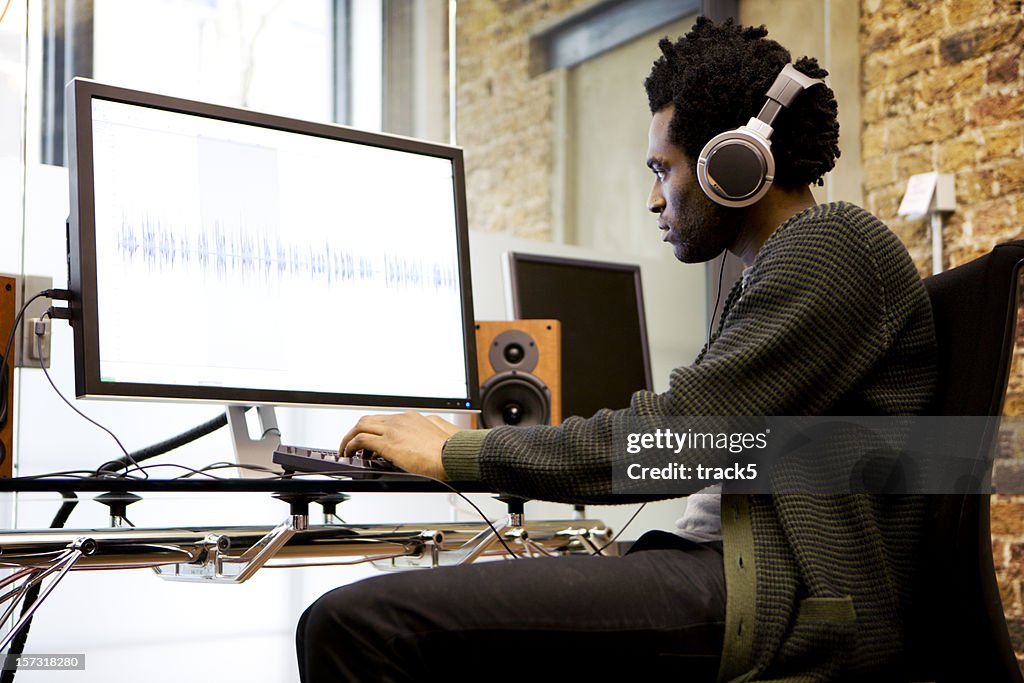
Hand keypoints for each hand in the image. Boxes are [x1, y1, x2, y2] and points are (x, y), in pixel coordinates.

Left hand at [340, 412, 460, 479]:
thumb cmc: (450, 449)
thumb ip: (431, 426)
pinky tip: (350, 454)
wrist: (453, 455)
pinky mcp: (388, 443)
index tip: (369, 443)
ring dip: (350, 438)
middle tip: (351, 445)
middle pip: (368, 420)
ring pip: (360, 427)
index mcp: (411, 418)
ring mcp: (393, 430)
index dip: (373, 431)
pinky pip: (361, 440)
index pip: (384, 421)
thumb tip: (430, 426)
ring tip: (347, 451)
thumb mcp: (441, 430)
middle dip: (356, 432)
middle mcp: (400, 420)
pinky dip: (351, 446)